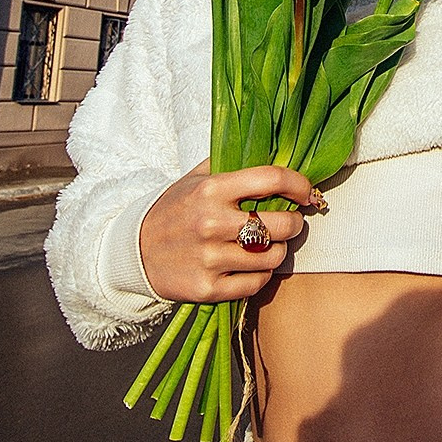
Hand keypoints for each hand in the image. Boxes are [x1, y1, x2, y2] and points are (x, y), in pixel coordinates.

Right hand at [136, 159, 317, 302]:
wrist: (135, 252)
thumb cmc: (174, 210)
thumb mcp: (196, 178)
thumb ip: (233, 165)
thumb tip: (278, 153)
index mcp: (211, 189)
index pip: (271, 179)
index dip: (299, 183)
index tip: (307, 191)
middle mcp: (211, 223)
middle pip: (281, 224)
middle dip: (295, 222)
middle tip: (291, 221)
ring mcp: (210, 258)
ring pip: (273, 257)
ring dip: (278, 250)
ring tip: (269, 244)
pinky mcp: (208, 288)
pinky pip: (257, 283)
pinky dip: (262, 275)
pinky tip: (253, 265)